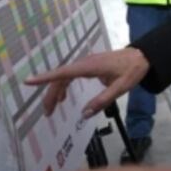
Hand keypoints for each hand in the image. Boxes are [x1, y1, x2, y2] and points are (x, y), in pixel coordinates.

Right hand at [25, 48, 149, 116]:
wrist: (142, 57)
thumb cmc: (132, 70)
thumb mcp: (120, 88)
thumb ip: (103, 100)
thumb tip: (85, 114)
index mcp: (90, 66)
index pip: (63, 73)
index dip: (45, 78)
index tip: (28, 81)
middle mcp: (84, 63)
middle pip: (61, 78)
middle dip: (50, 94)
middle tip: (47, 113)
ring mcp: (86, 63)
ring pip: (65, 77)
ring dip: (56, 91)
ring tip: (52, 108)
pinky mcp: (89, 66)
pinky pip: (71, 75)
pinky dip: (64, 86)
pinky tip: (62, 97)